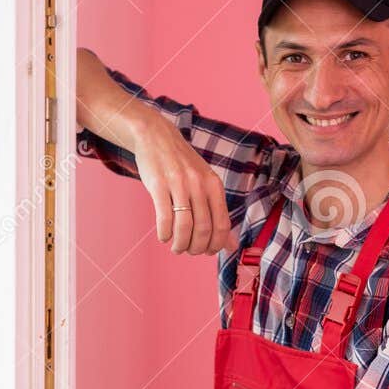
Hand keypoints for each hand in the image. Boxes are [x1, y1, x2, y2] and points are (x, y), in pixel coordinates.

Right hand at [132, 122, 238, 256]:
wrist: (157, 136)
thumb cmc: (182, 164)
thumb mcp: (205, 183)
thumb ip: (217, 213)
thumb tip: (231, 245)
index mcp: (214, 185)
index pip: (222, 225)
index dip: (216, 245)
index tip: (207, 252)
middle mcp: (199, 184)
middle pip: (203, 229)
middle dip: (196, 248)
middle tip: (188, 251)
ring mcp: (179, 184)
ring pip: (184, 226)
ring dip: (180, 244)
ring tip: (176, 248)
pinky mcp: (158, 185)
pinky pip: (164, 218)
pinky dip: (165, 234)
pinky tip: (164, 236)